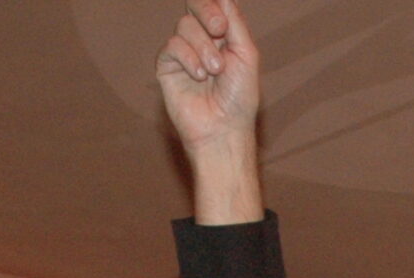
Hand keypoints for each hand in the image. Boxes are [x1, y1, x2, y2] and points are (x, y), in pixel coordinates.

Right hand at [157, 0, 264, 222]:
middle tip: (219, 29)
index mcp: (223, 36)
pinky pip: (171, 46)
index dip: (214, 5)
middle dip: (206, 11)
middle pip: (194, 5)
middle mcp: (202, 41)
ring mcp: (183, 53)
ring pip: (184, 26)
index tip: (223, 23)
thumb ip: (235, 23)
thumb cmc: (239, 99)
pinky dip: (187, 57)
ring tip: (214, 71)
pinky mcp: (167, 66)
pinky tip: (199, 76)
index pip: (214, 5)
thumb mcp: (246, 55)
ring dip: (202, 47)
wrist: (223, 129)